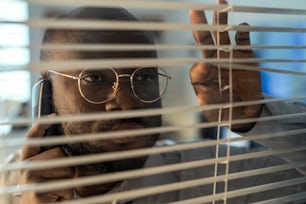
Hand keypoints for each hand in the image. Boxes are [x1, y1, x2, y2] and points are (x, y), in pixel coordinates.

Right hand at [20, 121, 73, 202]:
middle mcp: (26, 166)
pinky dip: (67, 194)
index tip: (54, 116)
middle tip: (59, 180)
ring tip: (57, 190)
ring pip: (67, 170)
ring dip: (68, 182)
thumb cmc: (46, 192)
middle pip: (60, 153)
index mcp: (28, 160)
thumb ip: (52, 158)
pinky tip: (56, 198)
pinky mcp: (38, 189)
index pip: (32, 138)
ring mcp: (31, 177)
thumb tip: (67, 146)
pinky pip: (67, 186)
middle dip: (67, 167)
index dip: (42, 125)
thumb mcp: (46, 173)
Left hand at [189, 0, 261, 130]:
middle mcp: (214, 61)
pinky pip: (243, 41)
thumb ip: (205, 95)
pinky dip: (243, 34)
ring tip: (220, 5)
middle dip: (200, 25)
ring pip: (223, 35)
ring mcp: (229, 56)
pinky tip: (243, 27)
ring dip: (221, 21)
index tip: (207, 68)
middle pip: (205, 41)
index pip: (198, 66)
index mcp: (203, 74)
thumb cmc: (223, 109)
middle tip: (195, 10)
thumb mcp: (211, 107)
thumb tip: (201, 75)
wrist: (244, 111)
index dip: (202, 67)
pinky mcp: (245, 55)